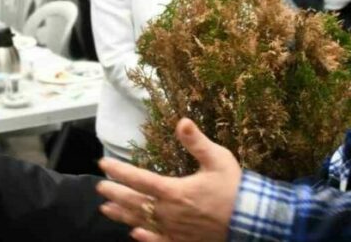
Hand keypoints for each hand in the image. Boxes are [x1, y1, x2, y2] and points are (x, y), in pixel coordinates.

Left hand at [97, 118, 240, 241]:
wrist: (252, 220)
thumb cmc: (234, 187)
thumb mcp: (218, 159)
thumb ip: (197, 142)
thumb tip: (182, 121)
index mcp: (175, 190)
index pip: (139, 179)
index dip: (119, 171)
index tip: (103, 163)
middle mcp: (170, 212)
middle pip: (134, 202)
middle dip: (115, 193)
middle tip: (99, 186)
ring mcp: (175, 230)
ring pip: (141, 221)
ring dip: (121, 215)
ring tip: (105, 209)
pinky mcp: (183, 241)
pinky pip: (158, 241)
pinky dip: (144, 238)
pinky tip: (134, 234)